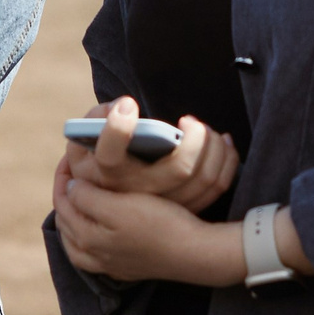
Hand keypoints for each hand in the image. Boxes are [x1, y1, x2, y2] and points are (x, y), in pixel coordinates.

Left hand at [51, 164, 243, 285]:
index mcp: (86, 239)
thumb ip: (87, 198)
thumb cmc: (158, 225)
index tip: (70, 156)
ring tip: (82, 193)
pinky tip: (99, 223)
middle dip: (67, 194)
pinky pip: (94, 250)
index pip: (62, 201)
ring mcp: (109, 265)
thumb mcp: (118, 208)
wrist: (194, 253)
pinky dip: (90, 233)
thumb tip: (71, 187)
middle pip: (67, 220)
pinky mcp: (126, 267)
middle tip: (74, 170)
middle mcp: (93, 256)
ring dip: (76, 214)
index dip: (63, 176)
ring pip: (77, 238)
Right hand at [64, 98, 237, 211]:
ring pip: (204, 178)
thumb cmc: (99, 158)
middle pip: (180, 167)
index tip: (128, 104)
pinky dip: (227, 161)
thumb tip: (123, 105)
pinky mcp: (185, 209)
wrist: (107, 200)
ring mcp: (165, 207)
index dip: (118, 129)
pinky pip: (216, 187)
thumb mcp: (87, 141)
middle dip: (196, 136)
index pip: (110, 156)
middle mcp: (138, 195)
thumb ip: (98, 119)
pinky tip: (223, 142)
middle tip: (188, 121)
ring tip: (205, 129)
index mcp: (107, 174)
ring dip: (214, 146)